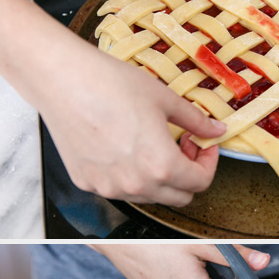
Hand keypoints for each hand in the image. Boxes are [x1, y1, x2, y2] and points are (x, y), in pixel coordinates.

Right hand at [40, 44, 225, 206]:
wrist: (61, 80)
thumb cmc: (109, 83)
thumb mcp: (163, 97)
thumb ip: (195, 120)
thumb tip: (217, 130)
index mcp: (161, 166)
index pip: (200, 183)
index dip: (208, 163)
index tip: (203, 145)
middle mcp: (136, 185)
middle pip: (179, 198)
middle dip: (188, 174)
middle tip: (181, 145)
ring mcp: (110, 188)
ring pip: (149, 196)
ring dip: (159, 177)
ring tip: (151, 144)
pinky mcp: (89, 184)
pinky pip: (120, 189)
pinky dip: (130, 175)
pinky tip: (123, 147)